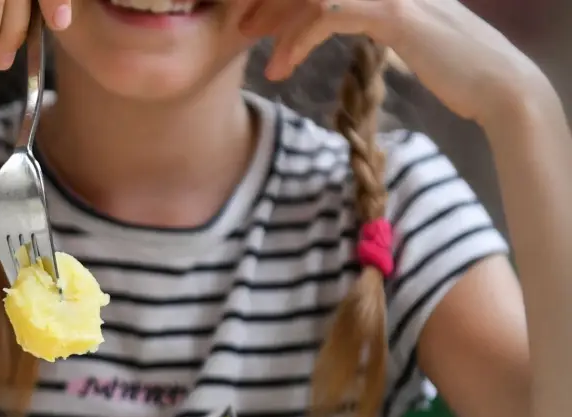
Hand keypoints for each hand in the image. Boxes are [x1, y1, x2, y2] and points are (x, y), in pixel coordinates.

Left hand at [238, 0, 551, 125]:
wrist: (497, 85)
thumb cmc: (453, 67)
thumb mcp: (404, 33)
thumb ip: (371, 18)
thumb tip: (337, 19)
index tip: (257, 20)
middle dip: (271, 4)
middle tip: (243, 31)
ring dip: (279, 25)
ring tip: (266, 61)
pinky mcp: (392, 11)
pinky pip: (328, 13)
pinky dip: (299, 40)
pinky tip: (286, 66)